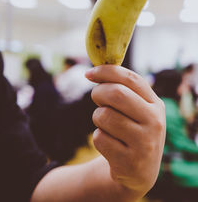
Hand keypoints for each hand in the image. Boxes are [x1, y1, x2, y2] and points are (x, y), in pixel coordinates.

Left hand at [86, 65, 165, 193]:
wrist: (139, 172)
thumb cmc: (133, 131)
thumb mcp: (137, 110)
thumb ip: (123, 90)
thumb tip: (92, 72)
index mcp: (156, 105)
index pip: (131, 79)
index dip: (107, 71)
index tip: (89, 73)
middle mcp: (155, 122)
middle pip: (116, 93)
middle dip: (98, 92)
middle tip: (97, 99)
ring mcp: (144, 143)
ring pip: (104, 116)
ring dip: (98, 118)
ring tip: (107, 125)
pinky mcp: (129, 162)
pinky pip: (99, 138)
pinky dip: (98, 138)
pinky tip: (110, 144)